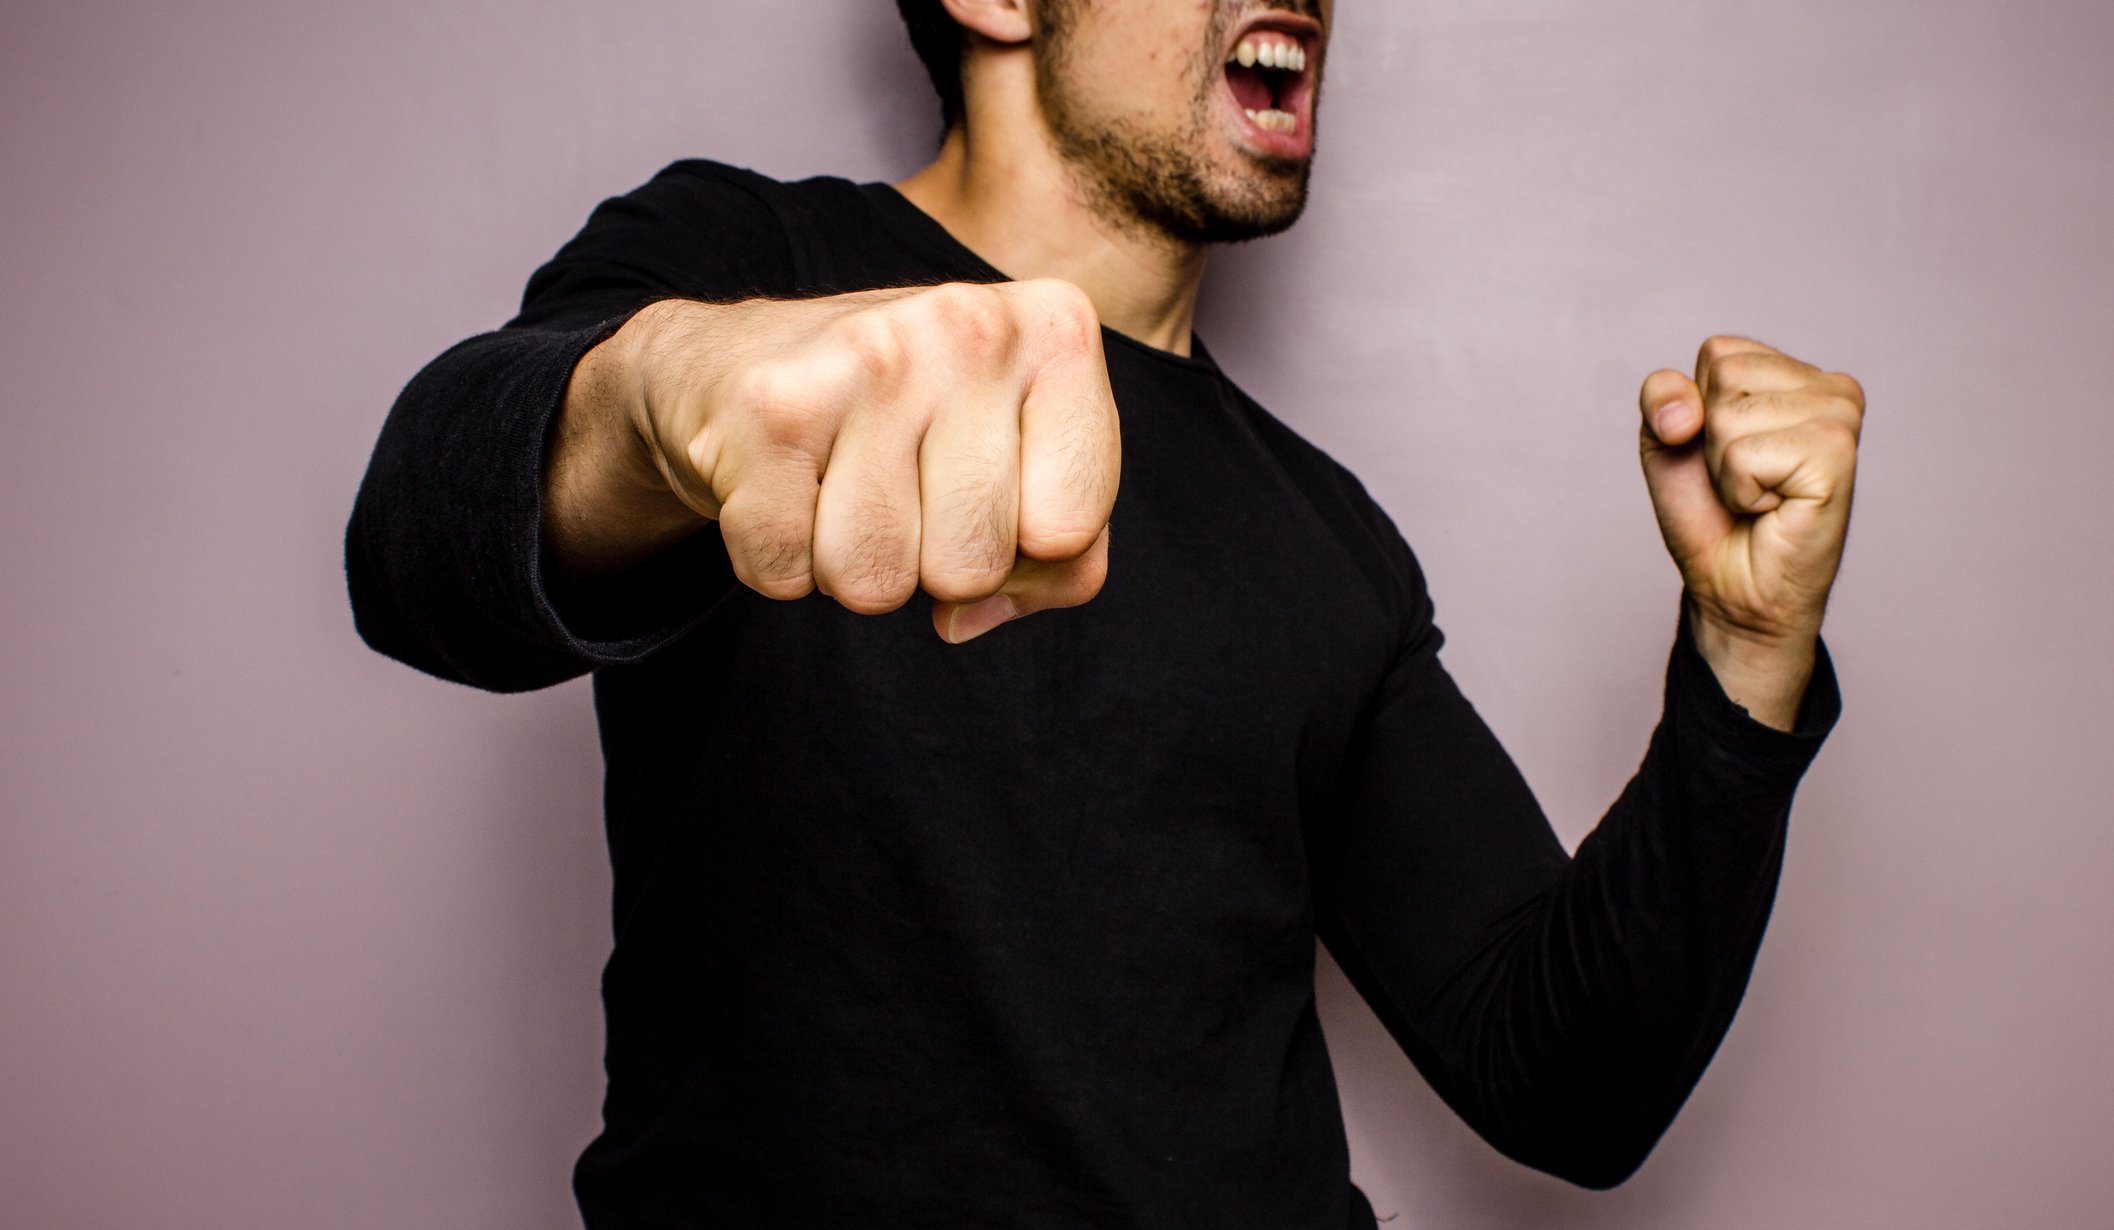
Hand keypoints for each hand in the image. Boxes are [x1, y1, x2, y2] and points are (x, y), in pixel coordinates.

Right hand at [621, 279, 1121, 643]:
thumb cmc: (910, 424)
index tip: (984, 494)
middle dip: (933, 565)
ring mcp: (868, 356)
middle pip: (974, 565)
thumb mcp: (1020, 464)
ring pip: (877, 582)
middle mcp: (969, 323)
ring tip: (841, 487)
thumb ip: (1064, 556)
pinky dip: (780, 561)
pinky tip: (784, 486)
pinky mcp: (772, 406)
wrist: (737, 358)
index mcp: (1055, 331)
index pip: (1073, 528)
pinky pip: (788, 573)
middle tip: (901, 491)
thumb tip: (967, 619)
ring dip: (852, 568)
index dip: (1025, 551)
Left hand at [1638, 336, 1864, 722]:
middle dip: (1709, 439)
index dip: (1695, 410)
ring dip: (1725, 469)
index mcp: (1796, 374)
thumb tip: (1686, 412)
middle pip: (1722, 375)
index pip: (1717, 352)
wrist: (1732, 585)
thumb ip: (1662, 396)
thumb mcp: (1667, 441)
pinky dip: (1740, 491)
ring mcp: (1840, 418)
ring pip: (1729, 416)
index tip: (1724, 453)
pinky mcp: (1837, 454)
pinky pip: (1745, 455)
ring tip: (1758, 495)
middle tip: (1743, 480)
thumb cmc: (1711, 513)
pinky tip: (1773, 508)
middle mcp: (1830, 387)